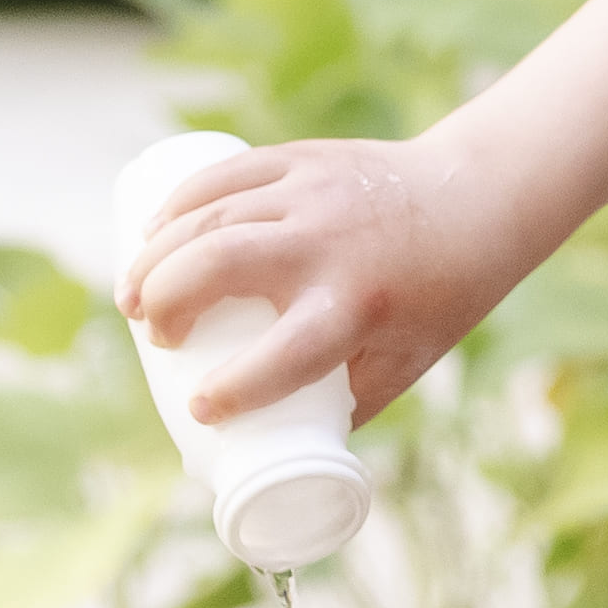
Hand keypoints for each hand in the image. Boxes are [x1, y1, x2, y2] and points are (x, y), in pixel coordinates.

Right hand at [116, 133, 538, 425]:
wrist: (475, 199)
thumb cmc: (437, 297)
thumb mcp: (405, 361)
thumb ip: (344, 404)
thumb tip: (276, 450)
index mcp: (359, 305)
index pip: (281, 356)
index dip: (232, 391)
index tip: (200, 410)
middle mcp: (328, 242)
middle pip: (218, 264)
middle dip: (165, 303)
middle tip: (156, 337)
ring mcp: (310, 191)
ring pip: (208, 215)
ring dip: (154, 256)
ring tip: (132, 297)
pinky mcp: (301, 157)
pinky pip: (223, 175)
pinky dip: (177, 204)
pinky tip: (150, 234)